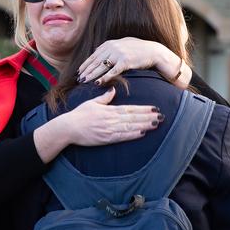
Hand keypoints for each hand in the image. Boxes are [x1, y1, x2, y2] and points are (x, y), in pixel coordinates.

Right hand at [33, 87, 163, 162]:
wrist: (68, 128)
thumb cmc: (79, 115)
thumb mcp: (92, 103)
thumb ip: (105, 98)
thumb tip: (113, 90)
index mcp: (110, 110)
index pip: (131, 109)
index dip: (144, 109)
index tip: (155, 108)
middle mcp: (111, 119)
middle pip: (134, 117)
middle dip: (149, 117)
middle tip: (162, 116)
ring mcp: (109, 129)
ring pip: (131, 127)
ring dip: (145, 125)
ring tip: (156, 123)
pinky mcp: (106, 139)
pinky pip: (122, 137)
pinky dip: (133, 135)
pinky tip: (143, 133)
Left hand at [77, 37, 191, 88]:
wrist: (154, 52)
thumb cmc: (139, 49)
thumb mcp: (123, 44)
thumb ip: (110, 47)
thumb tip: (98, 51)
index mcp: (109, 43)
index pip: (93, 55)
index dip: (86, 64)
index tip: (79, 71)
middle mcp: (112, 47)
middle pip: (95, 61)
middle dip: (86, 70)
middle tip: (79, 79)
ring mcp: (118, 54)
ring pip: (101, 66)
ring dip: (91, 75)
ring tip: (84, 81)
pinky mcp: (125, 62)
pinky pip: (112, 72)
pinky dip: (104, 78)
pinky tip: (97, 83)